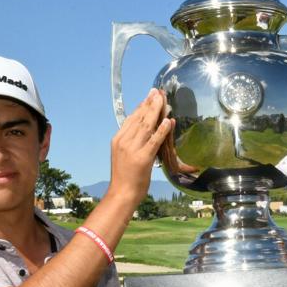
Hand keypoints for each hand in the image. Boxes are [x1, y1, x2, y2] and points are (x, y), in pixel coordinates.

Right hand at [106, 88, 172, 207]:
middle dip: (150, 104)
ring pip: (146, 125)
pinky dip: (162, 130)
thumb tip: (144, 129)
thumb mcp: (123, 155)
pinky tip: (169, 121)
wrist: (122, 194)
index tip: (150, 96)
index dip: (142, 105)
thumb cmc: (125, 177)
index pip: (131, 118)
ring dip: (156, 111)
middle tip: (158, 92)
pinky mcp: (143, 158)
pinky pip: (154, 140)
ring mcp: (133, 149)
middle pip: (139, 118)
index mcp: (118, 139)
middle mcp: (124, 141)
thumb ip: (132, 141)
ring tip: (164, 100)